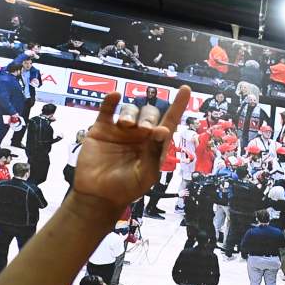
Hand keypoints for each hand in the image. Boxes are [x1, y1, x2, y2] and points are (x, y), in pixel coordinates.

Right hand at [70, 87, 189, 214]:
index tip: (185, 89)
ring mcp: (121, 130)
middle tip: (145, 130)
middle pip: (150, 114)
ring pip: (130, 109)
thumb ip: (155, 153)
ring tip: (126, 125)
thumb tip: (163, 130)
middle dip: (149, 117)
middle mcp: (140, 134)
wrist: (99, 195)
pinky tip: (115, 96)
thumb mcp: (146, 174)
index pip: (169, 121)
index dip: (178, 105)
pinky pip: (107, 109)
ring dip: (131, 113)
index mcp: (155, 145)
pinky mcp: (102, 129)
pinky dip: (111, 101)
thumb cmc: (126, 188)